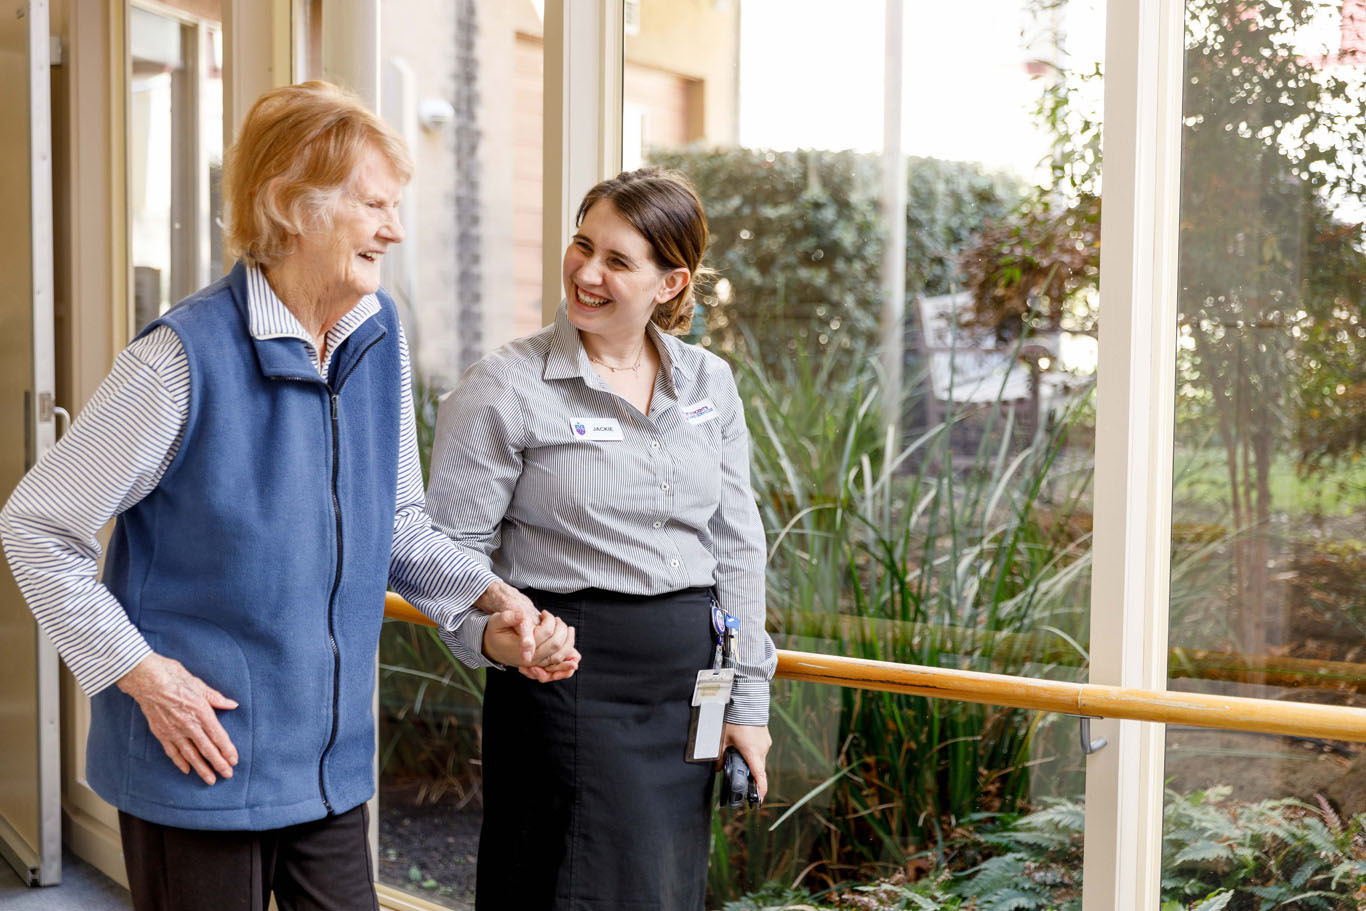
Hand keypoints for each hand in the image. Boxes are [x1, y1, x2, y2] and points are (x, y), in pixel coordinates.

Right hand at [116, 653, 238, 784]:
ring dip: (201, 768)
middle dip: (218, 763)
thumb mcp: (200, 685)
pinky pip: (172, 751)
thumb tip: (232, 705)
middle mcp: (189, 725)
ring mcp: (173, 731)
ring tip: (210, 780)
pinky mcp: (161, 733)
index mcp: (201, 712)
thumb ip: (216, 698)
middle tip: (228, 775)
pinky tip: (186, 770)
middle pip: (206, 749)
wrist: (146, 679)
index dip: (227, 750)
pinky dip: (180, 762)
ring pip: (190, 754)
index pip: (218, 736)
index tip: (234, 760)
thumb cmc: (174, 677)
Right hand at [476, 581, 580, 680]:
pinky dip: (568, 657)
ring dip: (569, 643)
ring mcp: (536, 662)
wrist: (493, 647)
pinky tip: (575, 652)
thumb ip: (507, 618)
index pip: (542, 635)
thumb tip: (520, 614)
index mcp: (519, 649)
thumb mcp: (496, 622)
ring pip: (558, 657)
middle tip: (558, 619)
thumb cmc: (495, 632)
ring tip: (569, 628)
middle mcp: (529, 659)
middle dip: (562, 631)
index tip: (546, 613)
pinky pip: (557, 663)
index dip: (549, 624)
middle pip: (554, 647)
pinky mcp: (540, 662)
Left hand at [719, 723, 770, 800]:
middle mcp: (762, 749)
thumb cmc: (735, 719)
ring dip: (750, 762)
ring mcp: (765, 742)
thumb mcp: (722, 738)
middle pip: (758, 769)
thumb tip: (718, 767)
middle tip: (739, 779)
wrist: (746, 700)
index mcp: (752, 752)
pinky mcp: (765, 736)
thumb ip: (719, 755)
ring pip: (758, 759)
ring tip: (737, 756)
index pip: (759, 776)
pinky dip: (752, 752)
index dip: (760, 790)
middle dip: (749, 775)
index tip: (759, 800)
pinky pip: (760, 749)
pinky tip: (742, 746)